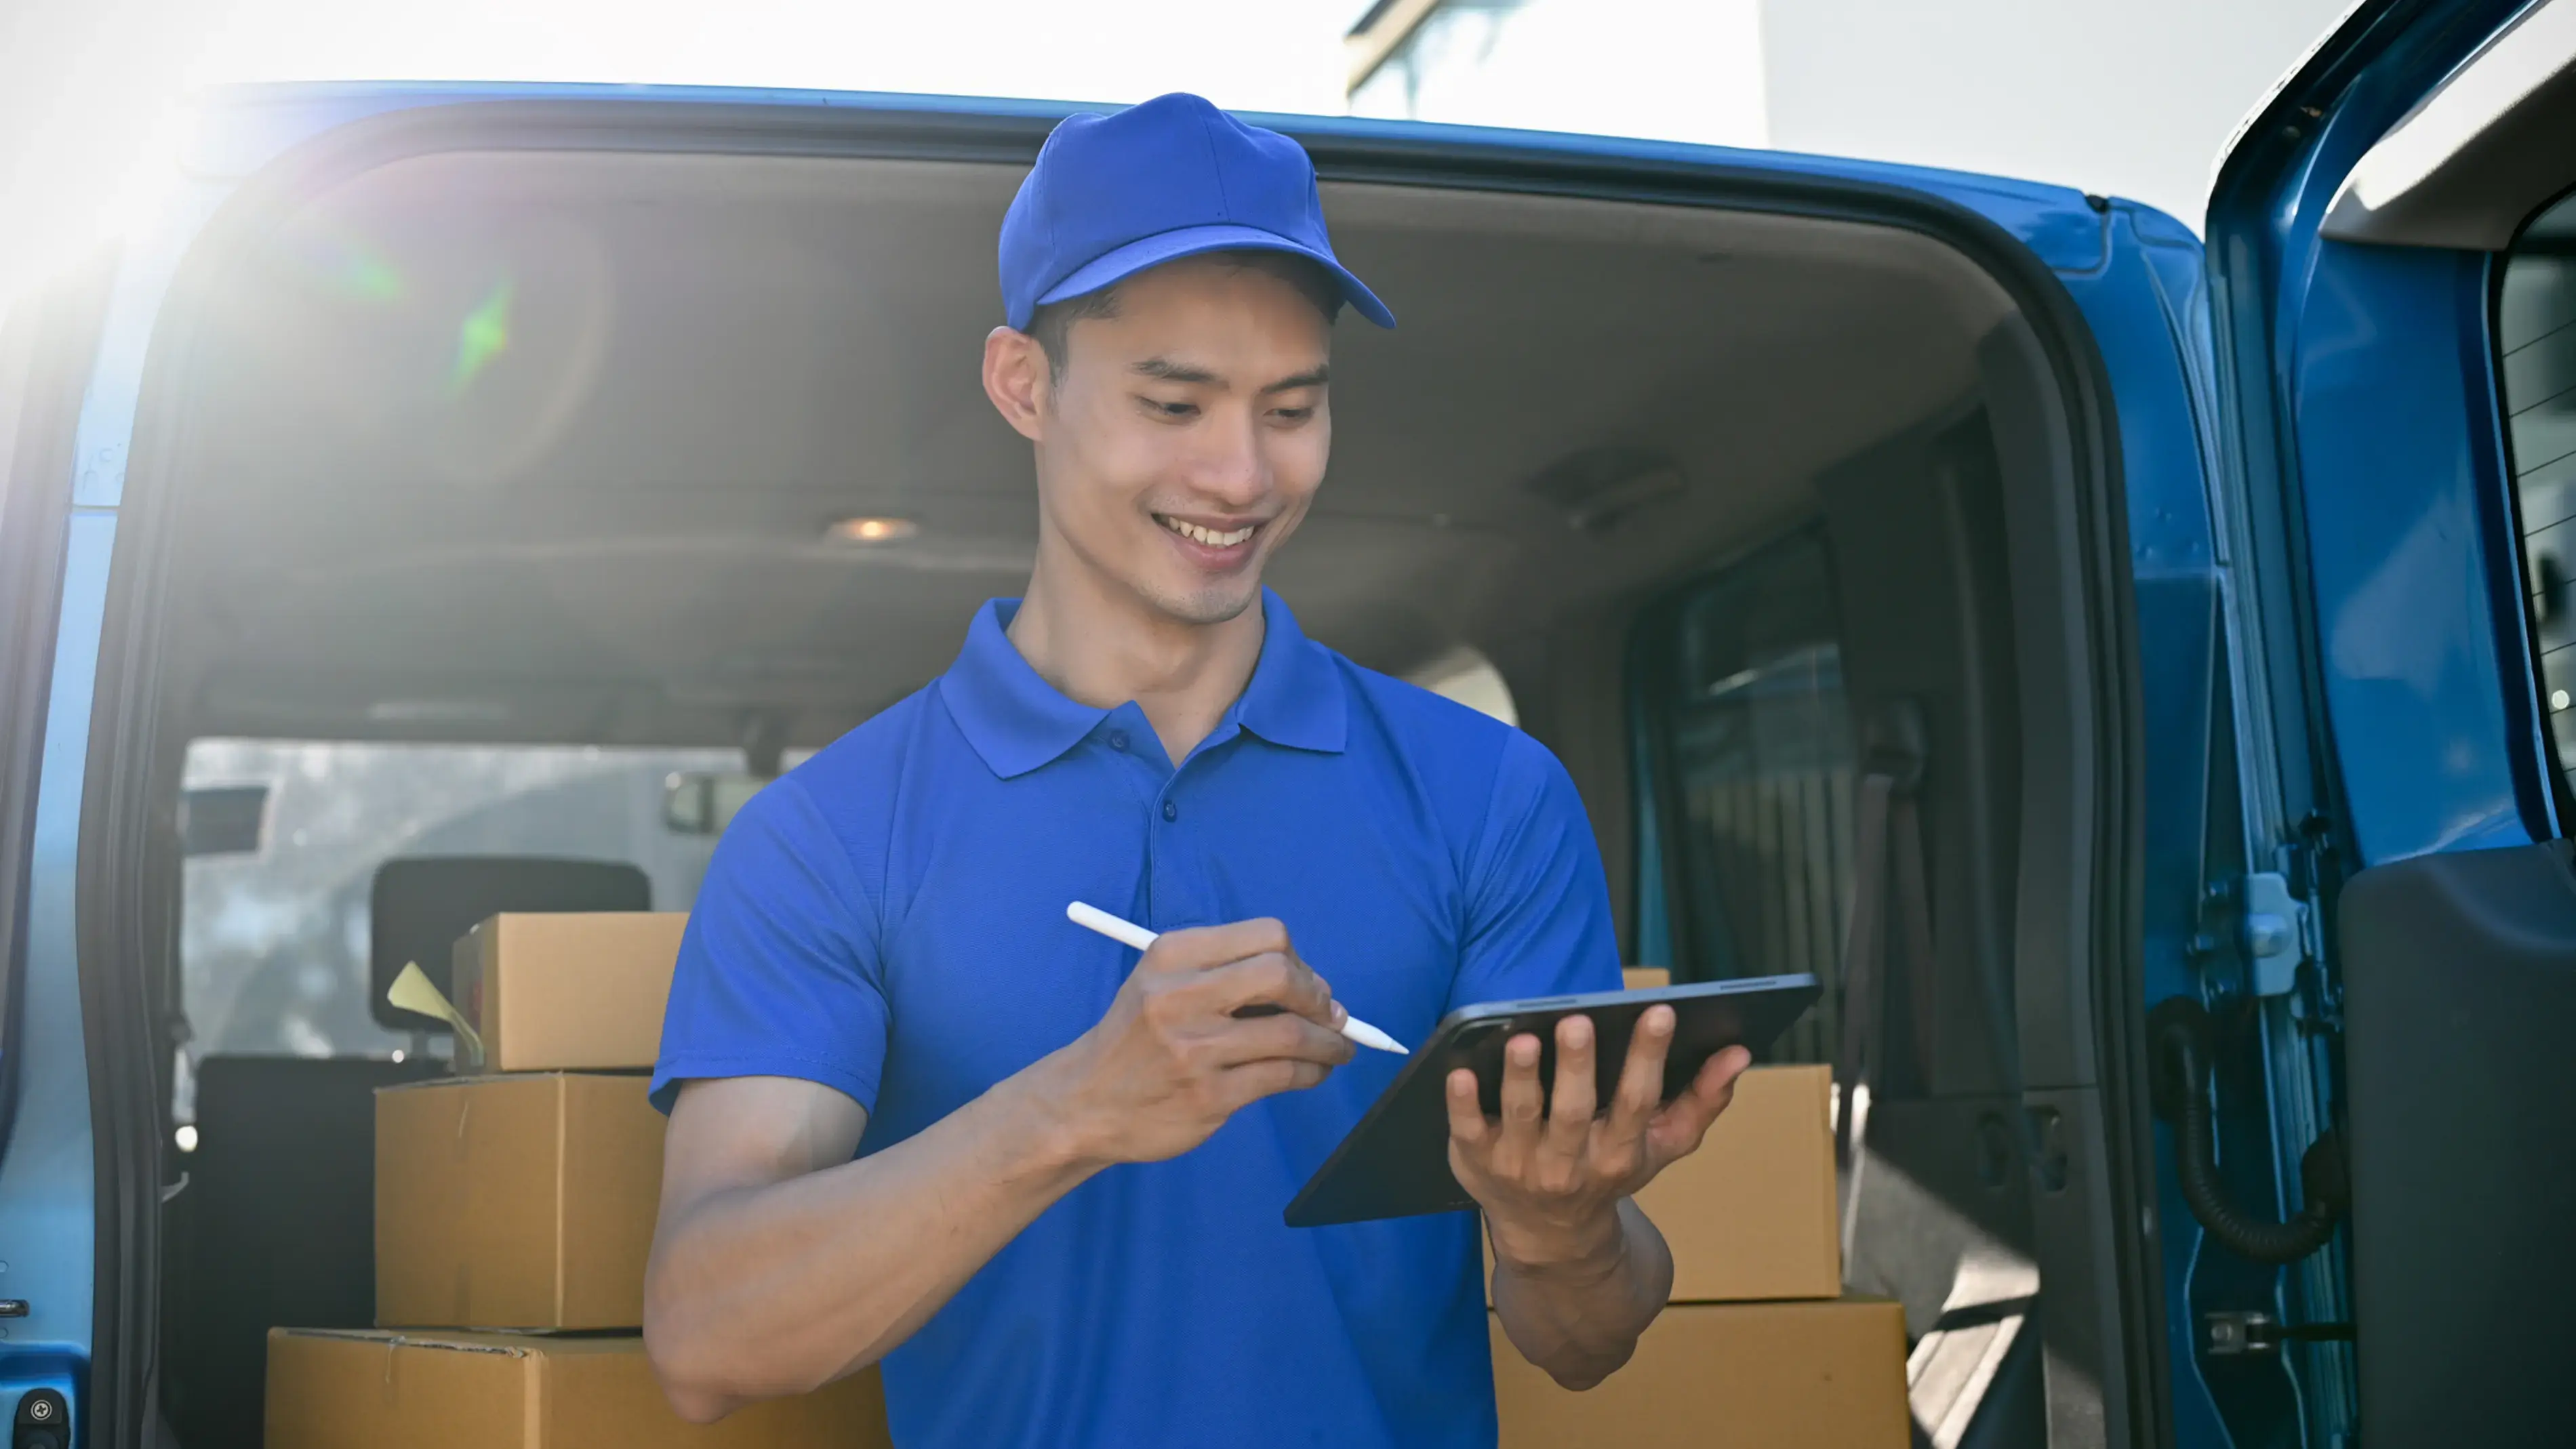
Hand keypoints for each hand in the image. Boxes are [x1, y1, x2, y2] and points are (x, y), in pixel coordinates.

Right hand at [1041, 917, 1353, 1166]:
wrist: (1084, 1102)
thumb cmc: (1136, 1040)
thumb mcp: (1161, 983)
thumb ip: (1224, 973)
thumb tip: (1312, 985)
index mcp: (1172, 955)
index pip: (1266, 935)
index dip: (1299, 960)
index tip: (1307, 984)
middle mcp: (1181, 995)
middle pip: (1282, 974)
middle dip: (1319, 997)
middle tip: (1330, 1016)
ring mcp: (1195, 1049)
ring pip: (1293, 1032)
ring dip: (1330, 1041)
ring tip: (1337, 1048)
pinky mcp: (1209, 1095)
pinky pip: (1284, 1075)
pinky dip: (1314, 1071)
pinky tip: (1314, 1072)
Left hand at [1447, 1006, 1750, 1273]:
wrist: (1552, 1239)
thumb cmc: (1608, 1171)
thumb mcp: (1661, 1146)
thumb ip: (1702, 1100)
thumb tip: (1738, 1052)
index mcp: (1619, 1153)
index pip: (1638, 1102)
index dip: (1650, 1057)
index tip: (1659, 1012)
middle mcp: (1570, 1164)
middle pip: (1575, 1111)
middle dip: (1579, 1066)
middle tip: (1581, 1021)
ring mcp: (1521, 1166)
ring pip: (1522, 1117)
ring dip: (1523, 1077)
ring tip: (1523, 1037)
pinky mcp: (1477, 1162)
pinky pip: (1467, 1131)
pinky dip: (1462, 1103)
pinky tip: (1459, 1070)